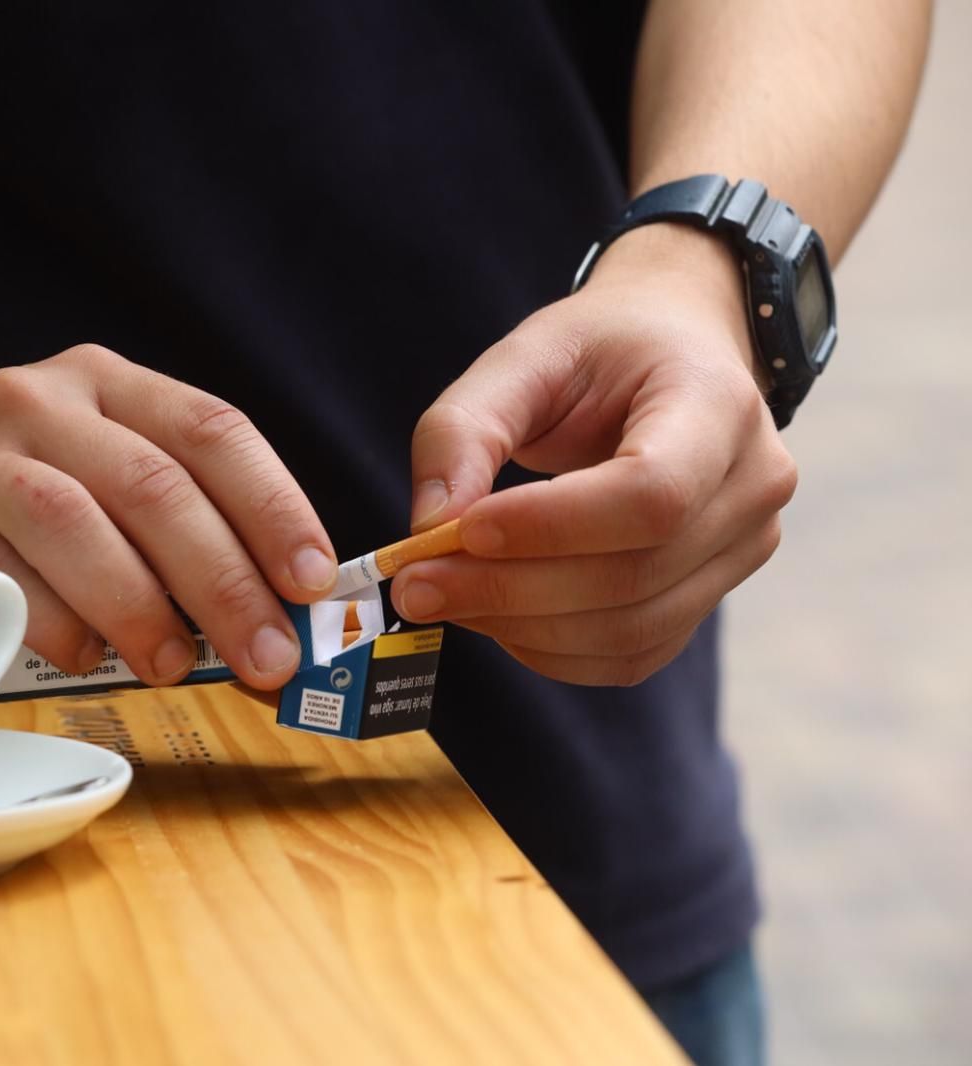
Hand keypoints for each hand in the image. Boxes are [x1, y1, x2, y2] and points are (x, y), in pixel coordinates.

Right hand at [0, 344, 337, 688]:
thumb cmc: (6, 486)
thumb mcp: (91, 462)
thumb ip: (167, 516)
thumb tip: (269, 615)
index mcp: (109, 382)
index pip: (212, 431)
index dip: (273, 507)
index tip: (313, 581)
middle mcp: (45, 398)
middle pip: (154, 487)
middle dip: (223, 583)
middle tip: (266, 657)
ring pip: (75, 522)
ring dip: (140, 607)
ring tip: (176, 666)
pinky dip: (54, 623)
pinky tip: (87, 656)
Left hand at [392, 226, 797, 685]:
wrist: (673, 355)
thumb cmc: (599, 352)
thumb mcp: (525, 356)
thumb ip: (464, 429)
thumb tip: (429, 526)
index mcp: (718, 403)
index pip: (652, 494)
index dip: (552, 527)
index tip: (462, 531)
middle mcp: (752, 485)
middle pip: (633, 576)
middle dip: (509, 590)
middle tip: (411, 585)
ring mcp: (742, 550)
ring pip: (629, 630)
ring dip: (519, 627)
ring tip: (441, 594)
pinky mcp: (708, 596)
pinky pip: (628, 656)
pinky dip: (548, 649)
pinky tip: (492, 613)